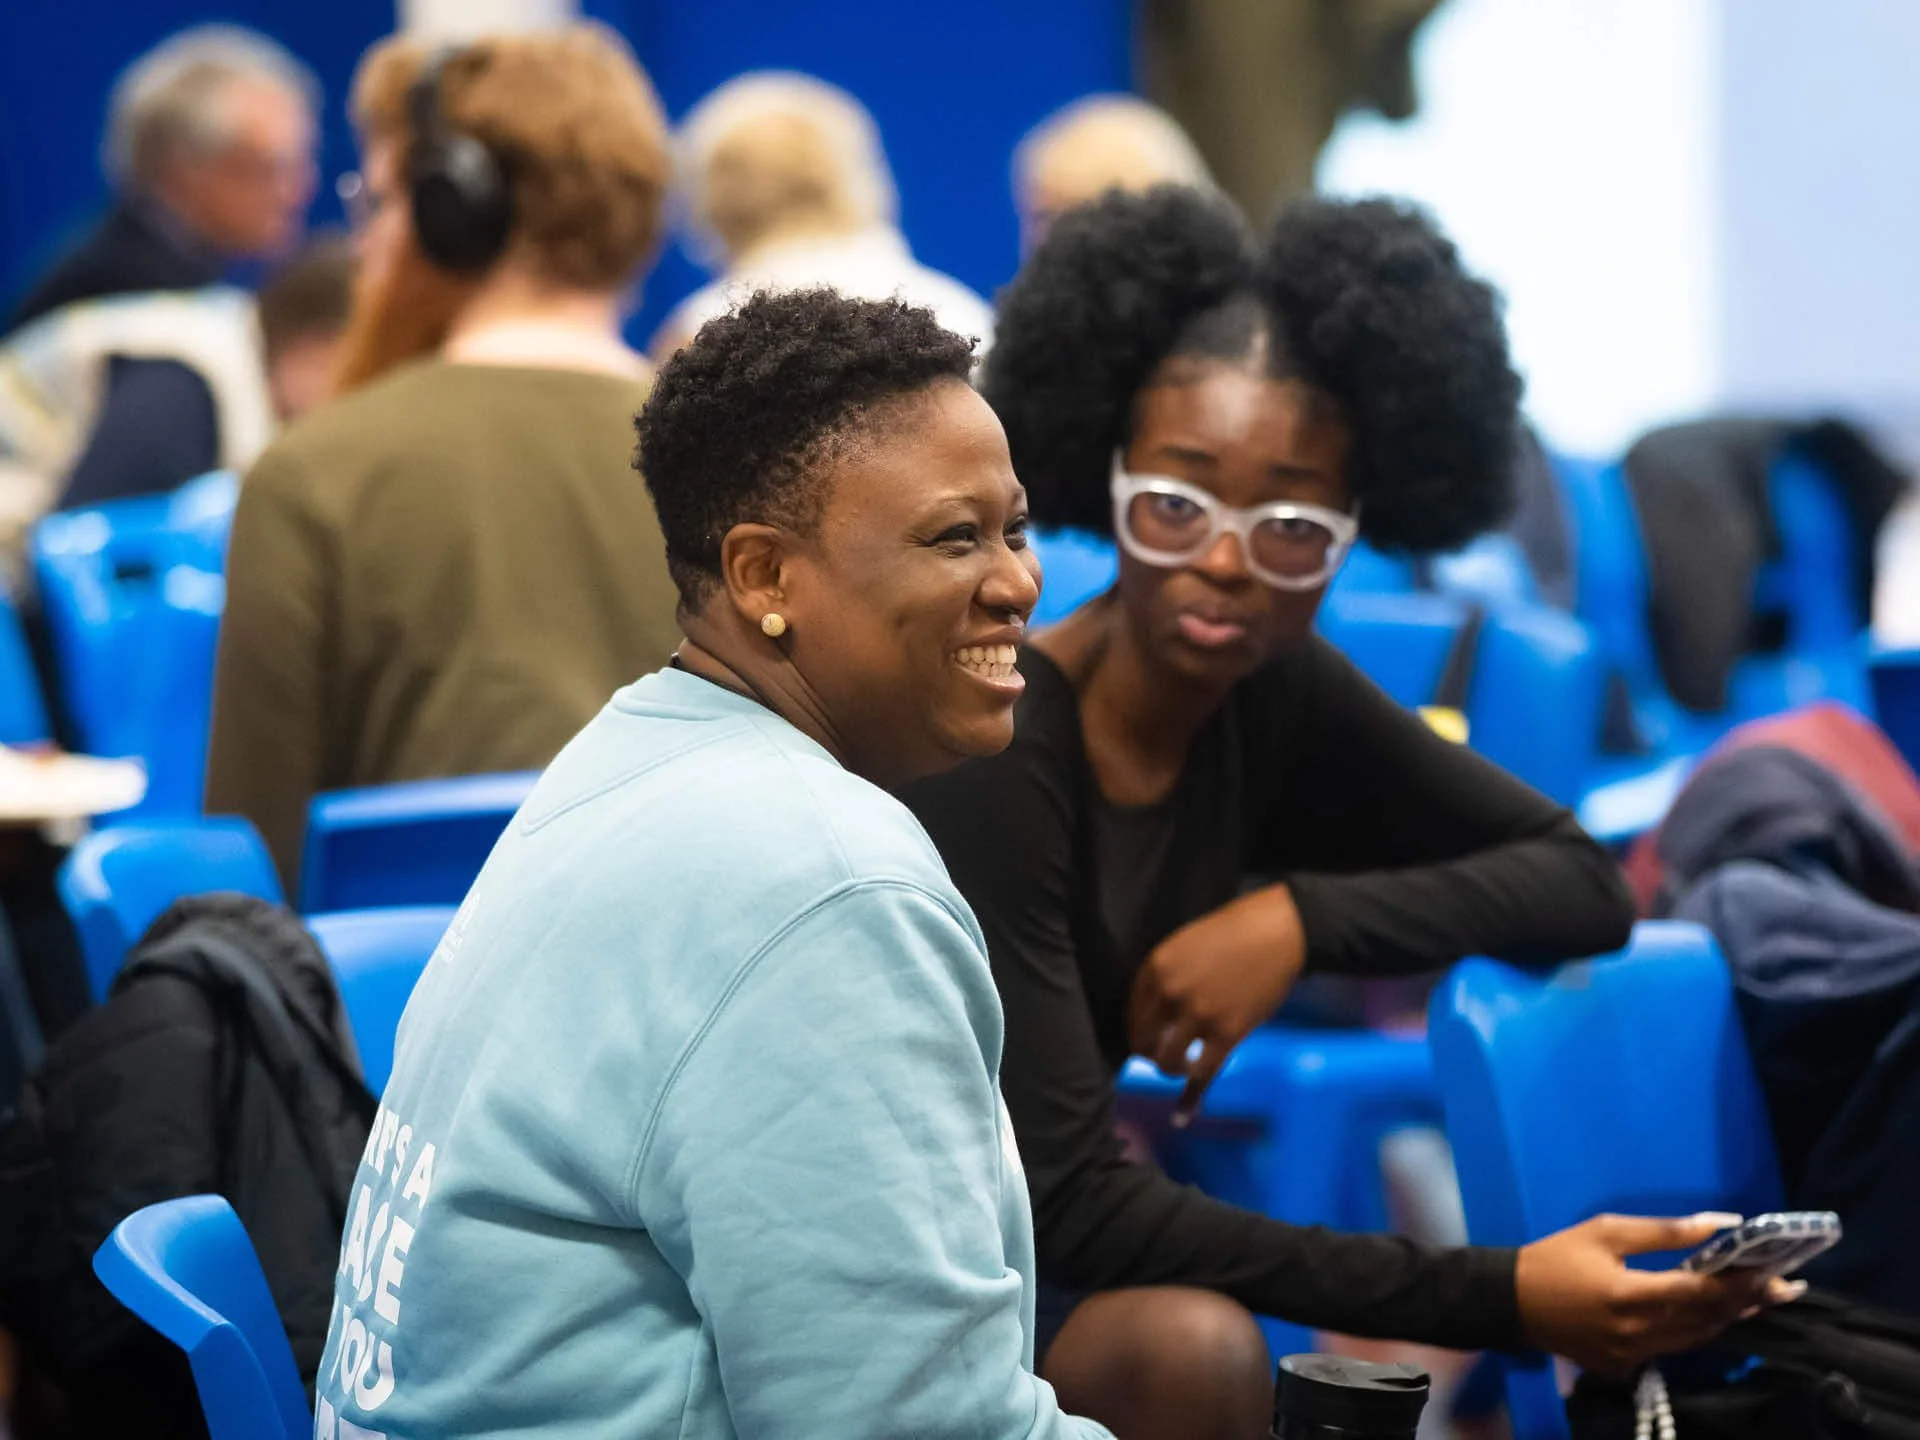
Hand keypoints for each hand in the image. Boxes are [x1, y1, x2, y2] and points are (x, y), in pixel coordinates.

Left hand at [1128, 885, 1306, 1123]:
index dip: (1137, 1028)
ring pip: (1166, 1061)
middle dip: (1147, 1051)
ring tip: (1181, 1065)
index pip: (1132, 1010)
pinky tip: (1183, 1114)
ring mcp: (1197, 1016)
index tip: (1145, 1035)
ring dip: (1170, 1069)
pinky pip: (1202, 1075)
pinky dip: (1190, 1098)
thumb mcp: (1186, 944)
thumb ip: (1168, 976)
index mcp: (1156, 968)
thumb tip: (1159, 1012)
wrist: (1276, 933)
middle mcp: (1170, 994)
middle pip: (1142, 1039)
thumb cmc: (1235, 932)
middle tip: (1159, 1053)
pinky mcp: (1226, 1035)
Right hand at [1515, 1213, 1804, 1377]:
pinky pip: (1672, 1348)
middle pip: (1706, 1319)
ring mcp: (1631, 1355)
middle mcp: (1637, 1332)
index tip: (1773, 1270)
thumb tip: (1716, 1224)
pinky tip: (1712, 1316)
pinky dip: (1697, 1331)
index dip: (1739, 1282)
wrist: (1512, 1301)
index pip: (1699, 1291)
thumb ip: (1662, 1231)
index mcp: (1629, 1295)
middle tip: (1784, 1286)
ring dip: (1728, 1318)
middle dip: (1747, 1301)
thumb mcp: (1605, 1230)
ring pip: (1695, 1339)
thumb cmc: (1557, 1258)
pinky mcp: (1624, 1366)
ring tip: (1758, 1300)